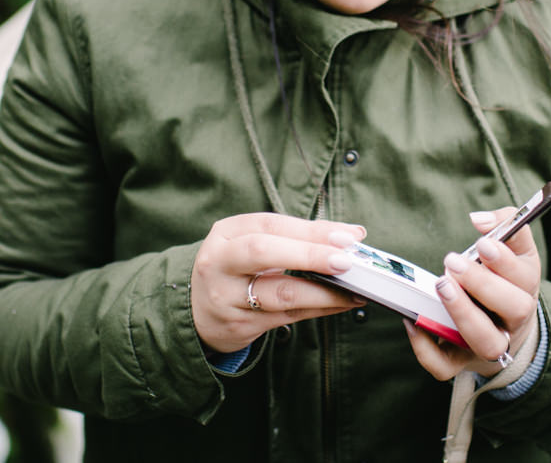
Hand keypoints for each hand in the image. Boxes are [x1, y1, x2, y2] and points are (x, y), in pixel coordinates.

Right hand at [190, 213, 366, 353]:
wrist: (196, 311)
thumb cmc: (235, 269)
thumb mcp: (252, 243)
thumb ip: (296, 236)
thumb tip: (350, 234)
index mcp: (225, 233)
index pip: (271, 225)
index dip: (310, 230)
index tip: (348, 236)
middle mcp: (220, 262)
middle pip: (264, 252)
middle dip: (310, 255)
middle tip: (346, 261)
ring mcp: (226, 296)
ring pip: (281, 293)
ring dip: (324, 292)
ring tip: (355, 289)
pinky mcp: (239, 324)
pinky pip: (288, 316)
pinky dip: (319, 308)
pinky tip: (342, 303)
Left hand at [403, 205, 541, 379]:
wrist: (507, 330)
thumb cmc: (504, 279)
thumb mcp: (514, 248)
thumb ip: (505, 224)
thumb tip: (480, 220)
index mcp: (526, 286)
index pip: (524, 275)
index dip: (504, 259)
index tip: (481, 243)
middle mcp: (513, 319)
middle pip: (513, 308)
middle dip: (482, 284)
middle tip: (453, 262)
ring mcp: (489, 344)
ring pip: (486, 341)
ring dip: (463, 314)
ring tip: (442, 286)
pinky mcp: (462, 361)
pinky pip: (446, 366)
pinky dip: (427, 350)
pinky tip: (413, 322)